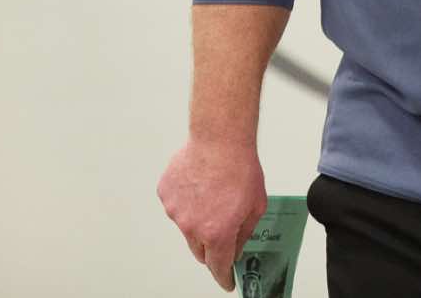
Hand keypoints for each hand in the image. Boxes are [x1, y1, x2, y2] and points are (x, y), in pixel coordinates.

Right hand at [157, 136, 267, 291]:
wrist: (219, 138)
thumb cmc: (240, 167)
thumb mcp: (256, 206)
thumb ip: (244, 234)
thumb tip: (236, 248)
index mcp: (217, 233)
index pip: (218, 267)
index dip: (223, 277)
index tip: (226, 281)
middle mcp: (192, 227)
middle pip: (200, 251)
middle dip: (212, 246)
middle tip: (222, 227)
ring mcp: (175, 210)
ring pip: (186, 226)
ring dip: (198, 218)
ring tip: (212, 192)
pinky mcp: (165, 193)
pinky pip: (176, 205)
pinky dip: (186, 200)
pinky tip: (199, 183)